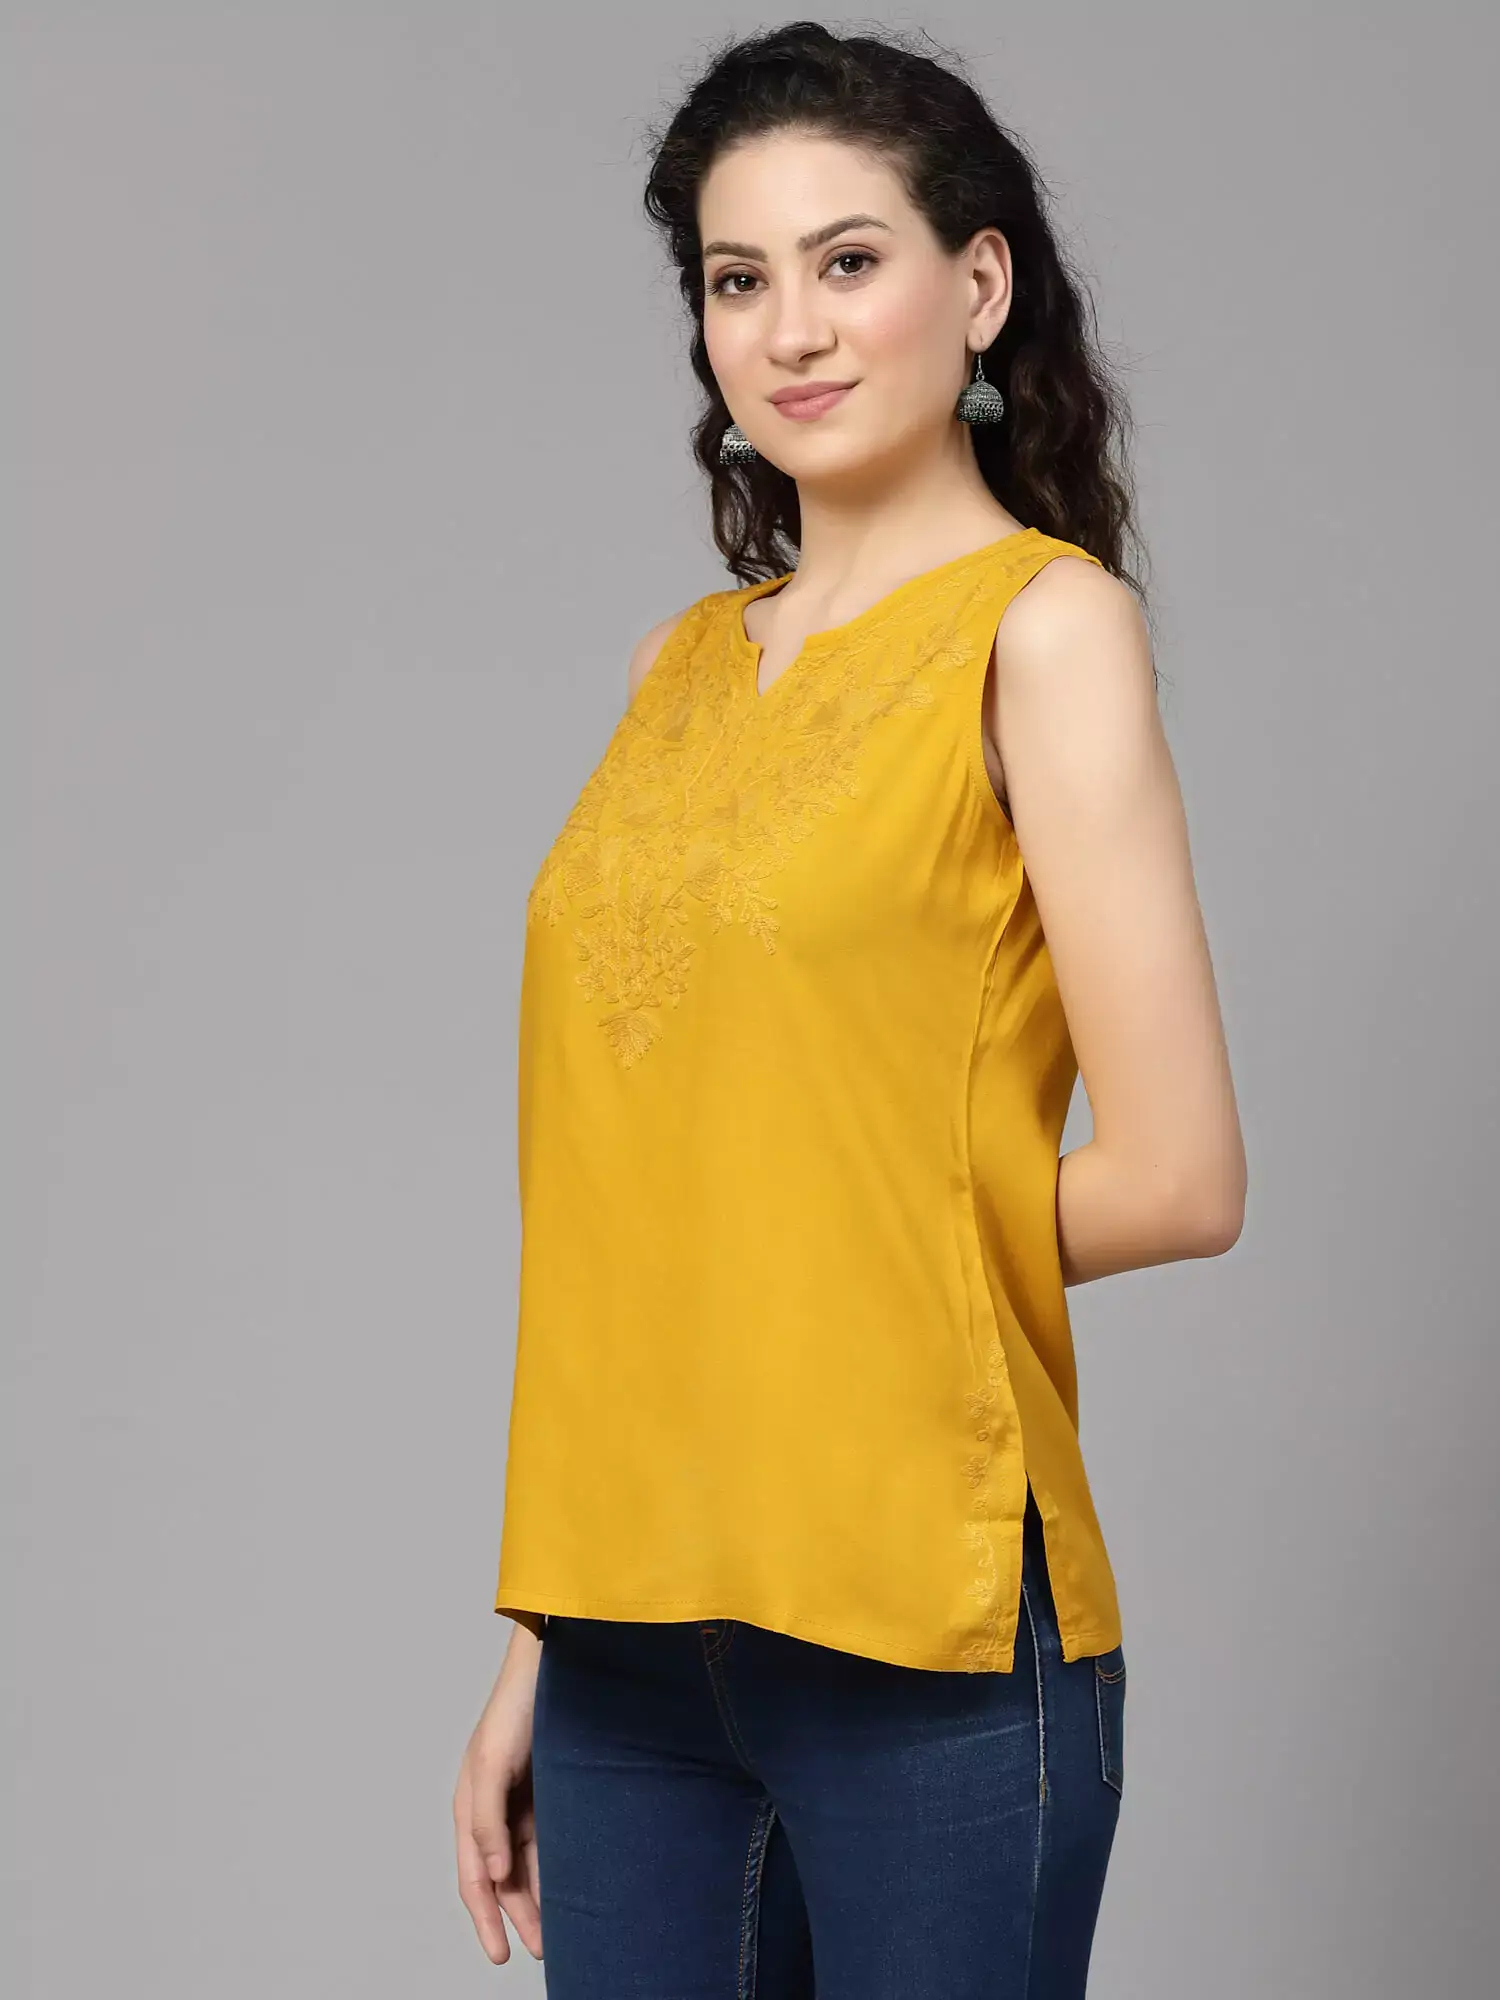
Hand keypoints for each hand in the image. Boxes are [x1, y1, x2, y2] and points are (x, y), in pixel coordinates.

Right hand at [454, 1631, 543, 1963]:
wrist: (553, 1666)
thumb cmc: (515, 1709)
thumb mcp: (491, 1765)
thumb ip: (486, 1822)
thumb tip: (493, 1875)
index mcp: (470, 1808)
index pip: (475, 1879)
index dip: (486, 1919)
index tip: (502, 1955)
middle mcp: (495, 1811)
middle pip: (503, 1880)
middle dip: (519, 1917)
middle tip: (541, 1952)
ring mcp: (523, 1803)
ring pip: (529, 1865)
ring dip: (540, 1898)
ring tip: (562, 1933)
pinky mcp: (551, 1792)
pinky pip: (550, 1841)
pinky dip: (556, 1868)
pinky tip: (573, 1887)